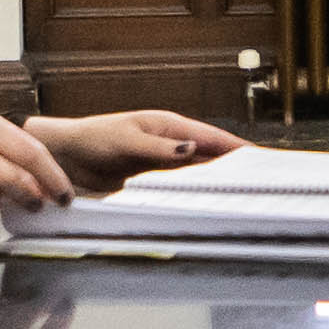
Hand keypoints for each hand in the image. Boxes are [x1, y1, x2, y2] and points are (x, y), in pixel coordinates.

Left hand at [35, 108, 248, 193]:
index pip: (212, 137)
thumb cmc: (94, 138)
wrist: (67, 155)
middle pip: (211, 155)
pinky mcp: (152, 179)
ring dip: (216, 181)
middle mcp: (171, 143)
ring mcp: (163, 162)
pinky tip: (207, 202)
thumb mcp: (128, 141)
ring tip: (241, 194)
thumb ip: (160, 148)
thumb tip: (193, 149)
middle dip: (234, 165)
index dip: (238, 146)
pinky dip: (194, 193)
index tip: (262, 157)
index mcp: (170, 126)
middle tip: (260, 180)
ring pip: (198, 173)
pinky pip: (180, 187)